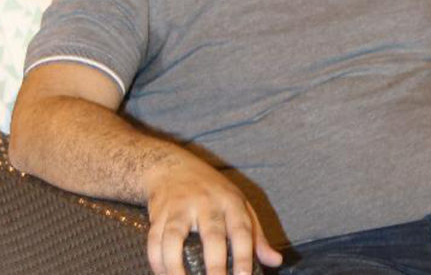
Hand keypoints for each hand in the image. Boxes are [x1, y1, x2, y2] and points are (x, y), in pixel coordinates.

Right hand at [145, 155, 281, 274]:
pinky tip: (162, 274)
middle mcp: (206, 203)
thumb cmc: (213, 192)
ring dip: (176, 265)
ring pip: (175, 237)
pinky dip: (156, 260)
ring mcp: (180, 207)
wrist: (172, 166)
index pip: (242, 231)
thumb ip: (257, 235)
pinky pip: (154, 239)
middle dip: (215, 264)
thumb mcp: (239, 205)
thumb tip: (276, 261)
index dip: (245, 255)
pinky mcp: (159, 213)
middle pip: (211, 235)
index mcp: (231, 202)